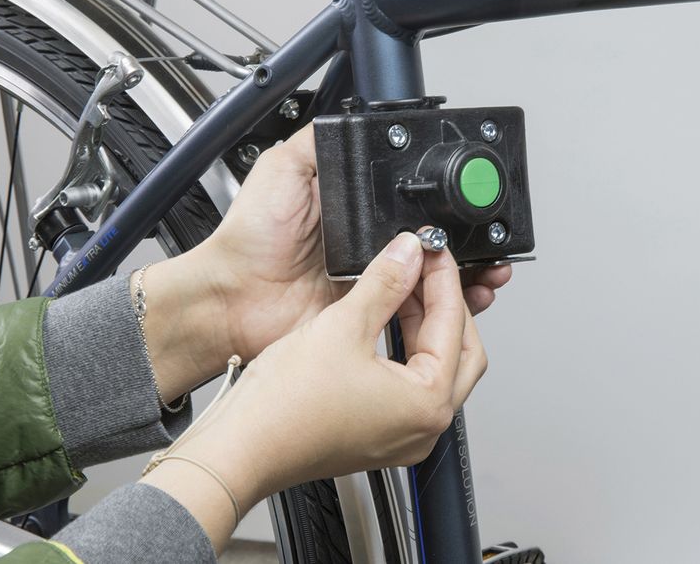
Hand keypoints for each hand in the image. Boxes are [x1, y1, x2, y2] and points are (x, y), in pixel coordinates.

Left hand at [140, 124, 510, 397]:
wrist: (234, 297)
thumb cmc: (250, 238)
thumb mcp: (284, 167)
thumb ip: (321, 141)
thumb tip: (357, 118)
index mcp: (358, 209)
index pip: (415, 202)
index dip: (443, 202)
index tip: (469, 200)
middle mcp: (372, 245)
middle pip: (435, 241)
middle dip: (469, 239)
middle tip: (489, 235)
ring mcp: (374, 282)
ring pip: (437, 278)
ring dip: (468, 273)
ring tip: (489, 265)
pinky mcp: (372, 315)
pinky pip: (418, 313)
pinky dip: (445, 309)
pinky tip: (465, 297)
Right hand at [142, 234, 484, 549]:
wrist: (239, 449)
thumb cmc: (283, 409)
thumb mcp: (342, 326)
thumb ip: (385, 283)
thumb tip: (408, 254)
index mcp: (428, 404)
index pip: (453, 324)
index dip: (443, 278)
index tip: (432, 250)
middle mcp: (424, 427)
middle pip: (460, 351)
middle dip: (446, 305)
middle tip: (426, 268)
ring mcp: (402, 435)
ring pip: (435, 367)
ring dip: (424, 325)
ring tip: (402, 285)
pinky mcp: (378, 434)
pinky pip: (409, 385)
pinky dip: (404, 349)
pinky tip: (383, 320)